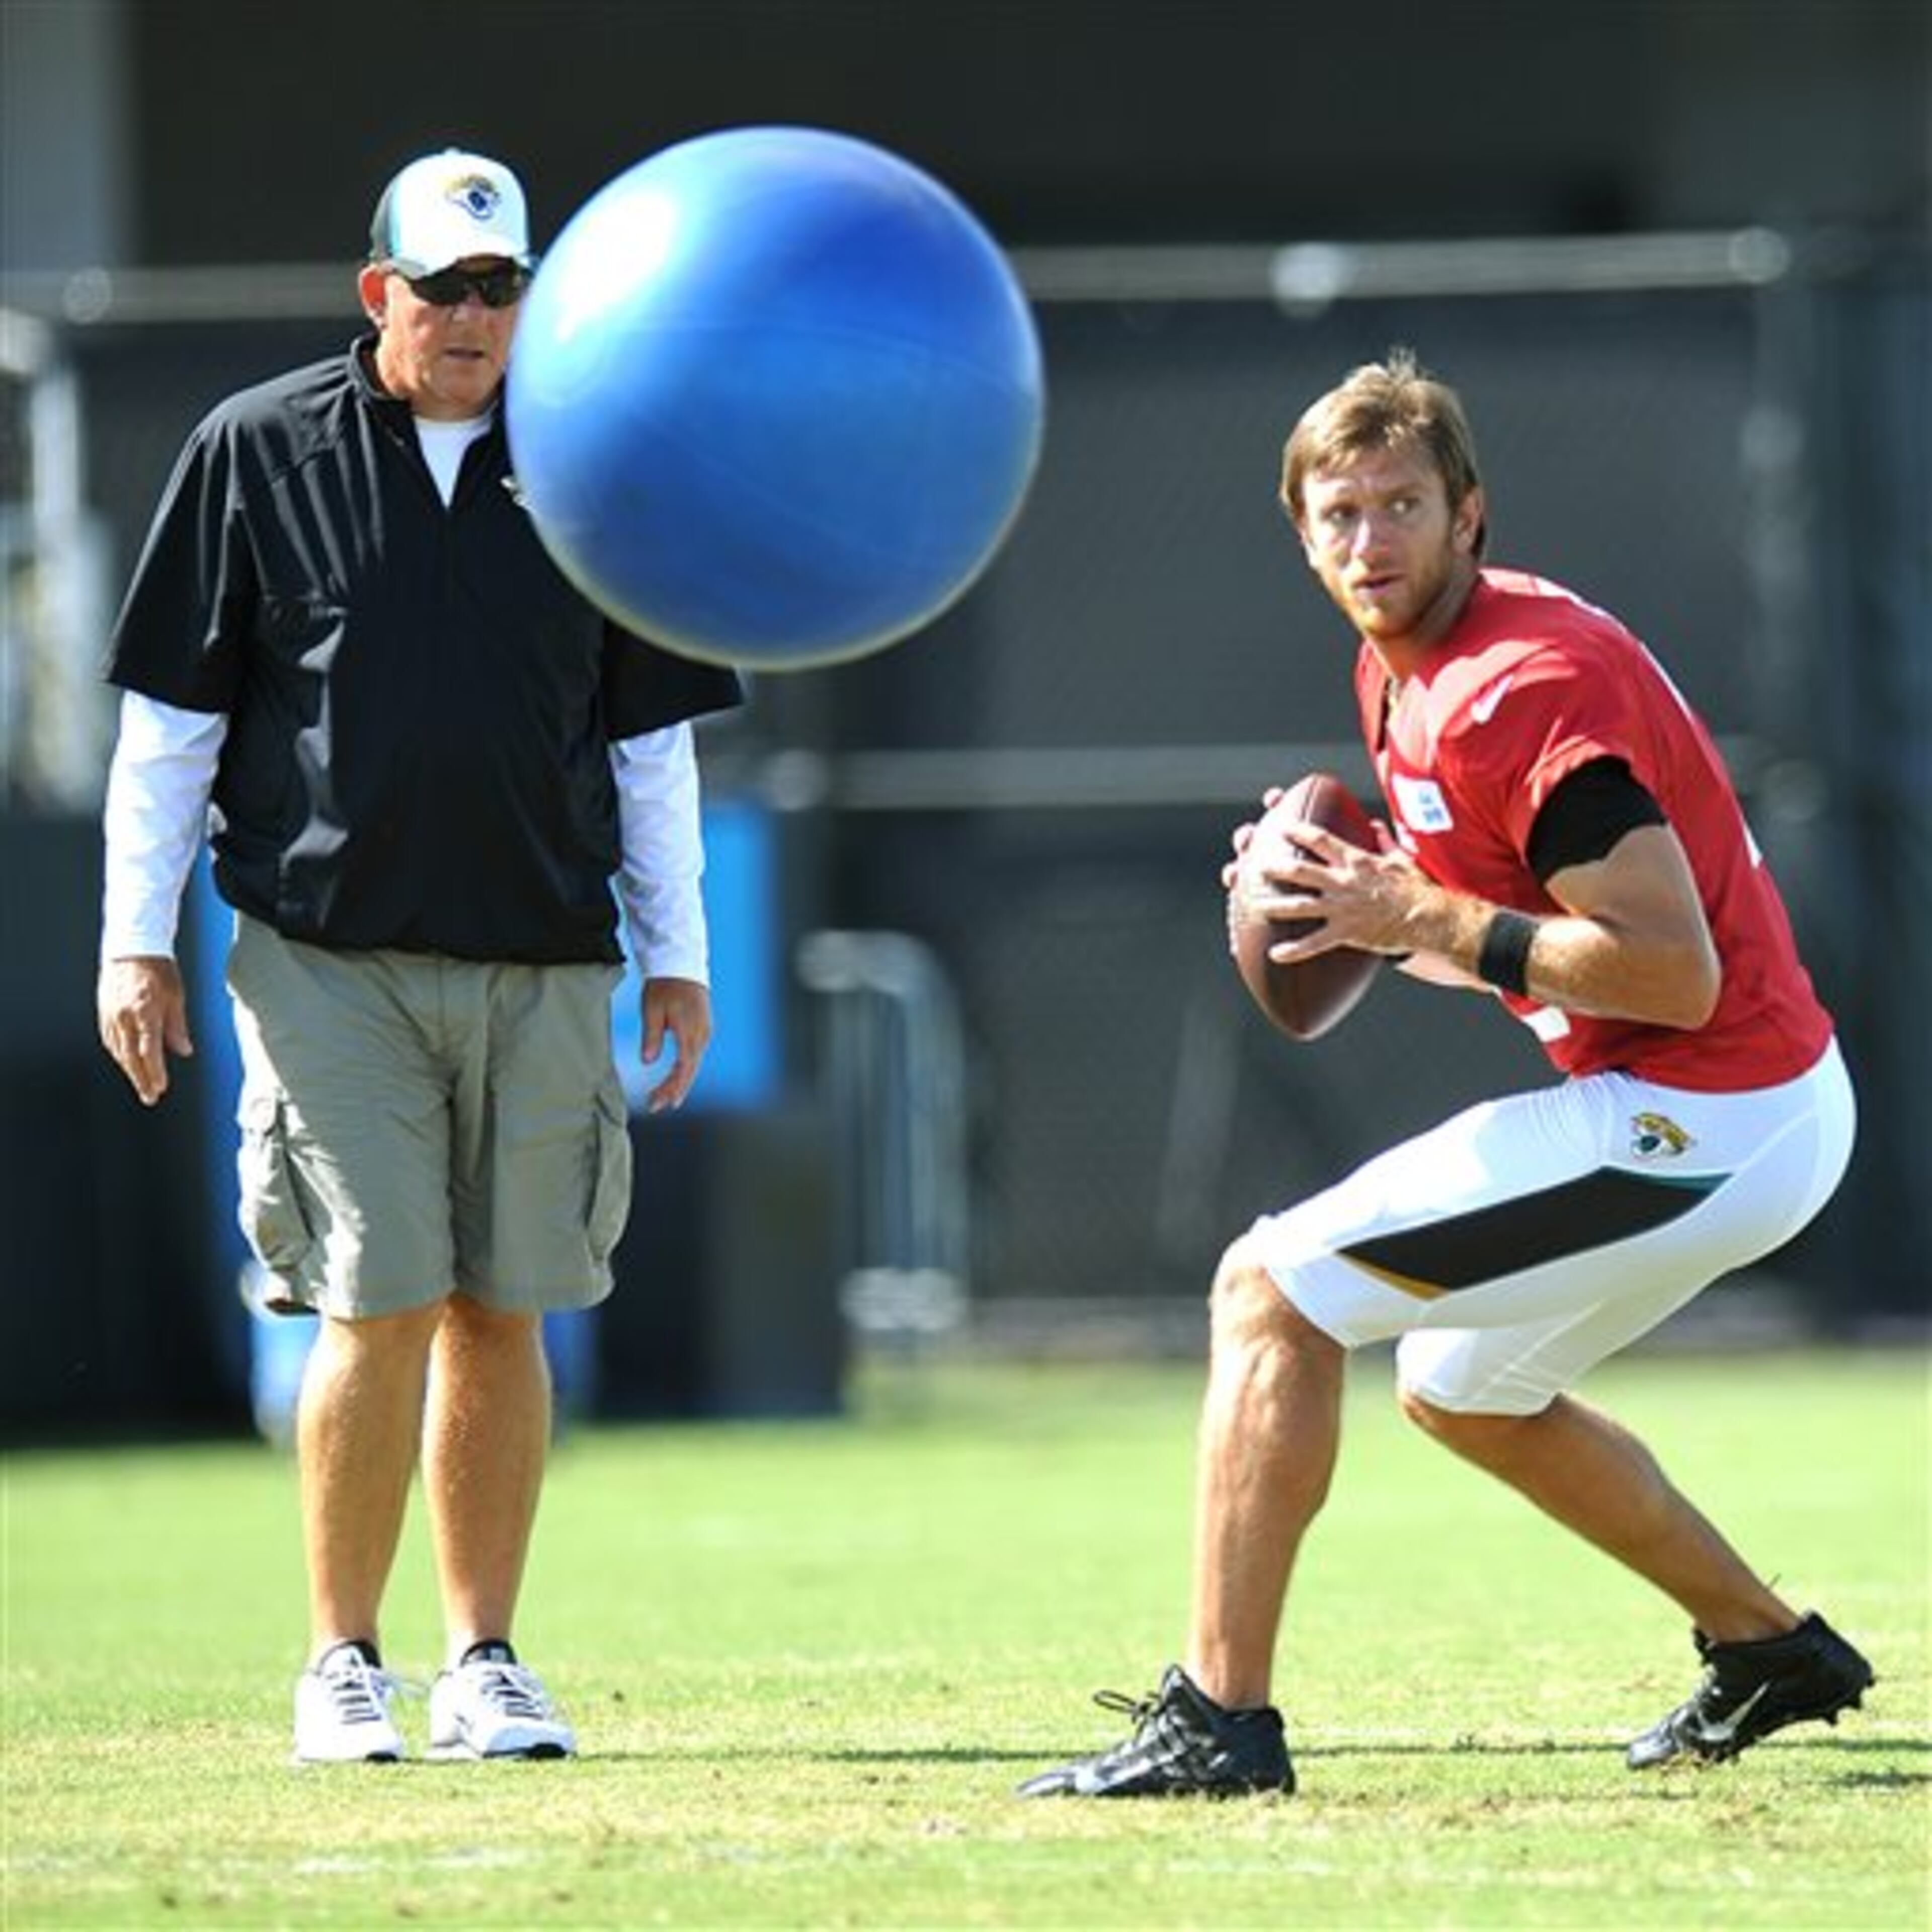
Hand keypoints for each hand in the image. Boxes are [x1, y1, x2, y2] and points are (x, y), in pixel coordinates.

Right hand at [97, 955, 193, 1106]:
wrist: (132, 948)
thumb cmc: (158, 969)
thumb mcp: (176, 997)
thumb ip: (177, 1027)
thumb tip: (184, 1051)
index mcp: (144, 1012)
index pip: (149, 1051)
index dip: (155, 1072)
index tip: (161, 1087)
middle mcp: (124, 1016)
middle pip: (130, 1056)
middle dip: (141, 1079)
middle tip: (150, 1097)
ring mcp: (110, 1014)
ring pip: (118, 1050)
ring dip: (129, 1070)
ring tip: (141, 1084)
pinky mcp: (103, 1011)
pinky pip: (109, 1039)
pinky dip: (118, 1054)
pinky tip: (125, 1062)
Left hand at [639, 976, 712, 1112]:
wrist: (680, 965)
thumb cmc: (664, 985)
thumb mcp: (652, 1009)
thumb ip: (651, 1036)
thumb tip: (647, 1061)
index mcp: (690, 1032)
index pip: (682, 1069)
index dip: (671, 1088)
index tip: (657, 1102)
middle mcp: (701, 1035)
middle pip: (689, 1071)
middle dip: (674, 1091)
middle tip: (657, 1106)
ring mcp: (704, 1032)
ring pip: (693, 1065)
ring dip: (679, 1083)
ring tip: (664, 1098)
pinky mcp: (702, 1029)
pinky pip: (695, 1056)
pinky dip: (684, 1070)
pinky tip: (675, 1078)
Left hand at [1245, 817, 1427, 960]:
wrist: (1427, 917)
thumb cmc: (1416, 889)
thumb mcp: (1401, 859)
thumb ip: (1384, 841)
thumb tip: (1375, 825)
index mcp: (1355, 862)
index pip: (1320, 840)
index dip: (1298, 831)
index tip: (1282, 827)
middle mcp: (1343, 882)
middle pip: (1301, 871)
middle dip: (1276, 867)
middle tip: (1256, 867)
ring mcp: (1342, 908)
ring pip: (1300, 905)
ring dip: (1276, 906)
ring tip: (1255, 907)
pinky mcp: (1346, 932)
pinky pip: (1314, 943)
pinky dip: (1294, 950)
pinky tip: (1275, 954)